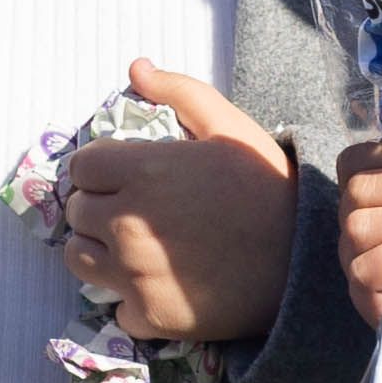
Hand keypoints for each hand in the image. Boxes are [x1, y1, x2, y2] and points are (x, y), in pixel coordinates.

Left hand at [56, 63, 291, 341]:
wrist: (304, 260)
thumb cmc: (267, 187)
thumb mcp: (230, 127)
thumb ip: (180, 92)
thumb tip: (136, 67)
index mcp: (142, 172)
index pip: (81, 167)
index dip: (101, 169)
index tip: (124, 177)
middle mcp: (128, 224)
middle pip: (77, 212)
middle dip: (100, 207)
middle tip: (136, 212)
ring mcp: (135, 274)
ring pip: (79, 259)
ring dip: (100, 250)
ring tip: (135, 247)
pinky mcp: (149, 315)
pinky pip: (115, 305)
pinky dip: (131, 297)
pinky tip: (160, 284)